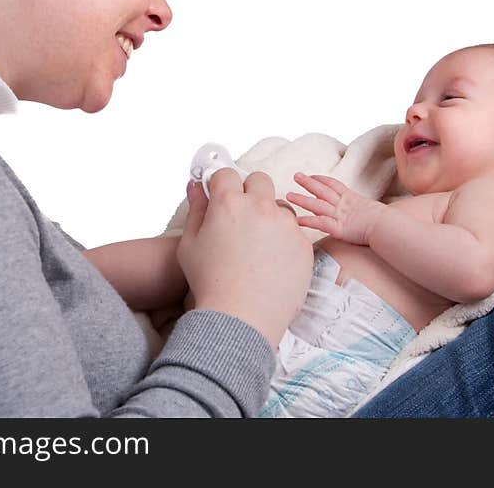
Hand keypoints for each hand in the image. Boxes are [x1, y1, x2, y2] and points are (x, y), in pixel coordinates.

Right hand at [176, 169, 313, 346]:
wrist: (241, 318)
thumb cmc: (211, 283)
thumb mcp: (190, 244)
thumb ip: (196, 209)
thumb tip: (195, 186)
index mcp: (229, 204)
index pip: (227, 174)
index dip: (222, 184)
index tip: (221, 194)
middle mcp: (261, 208)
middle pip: (259, 180)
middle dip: (250, 191)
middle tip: (241, 216)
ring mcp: (286, 225)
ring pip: (280, 207)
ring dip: (270, 217)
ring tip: (257, 247)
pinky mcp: (303, 244)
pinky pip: (294, 233)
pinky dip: (284, 242)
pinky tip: (271, 263)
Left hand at [286, 173, 385, 245]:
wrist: (388, 227)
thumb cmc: (386, 222)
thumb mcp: (373, 211)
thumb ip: (365, 210)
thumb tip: (366, 213)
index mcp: (352, 198)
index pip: (333, 185)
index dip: (321, 179)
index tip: (311, 175)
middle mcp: (344, 204)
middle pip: (322, 190)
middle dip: (308, 182)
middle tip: (295, 175)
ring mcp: (340, 215)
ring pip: (317, 205)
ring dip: (302, 199)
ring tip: (288, 195)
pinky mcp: (339, 228)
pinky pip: (321, 223)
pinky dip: (309, 221)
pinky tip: (297, 220)